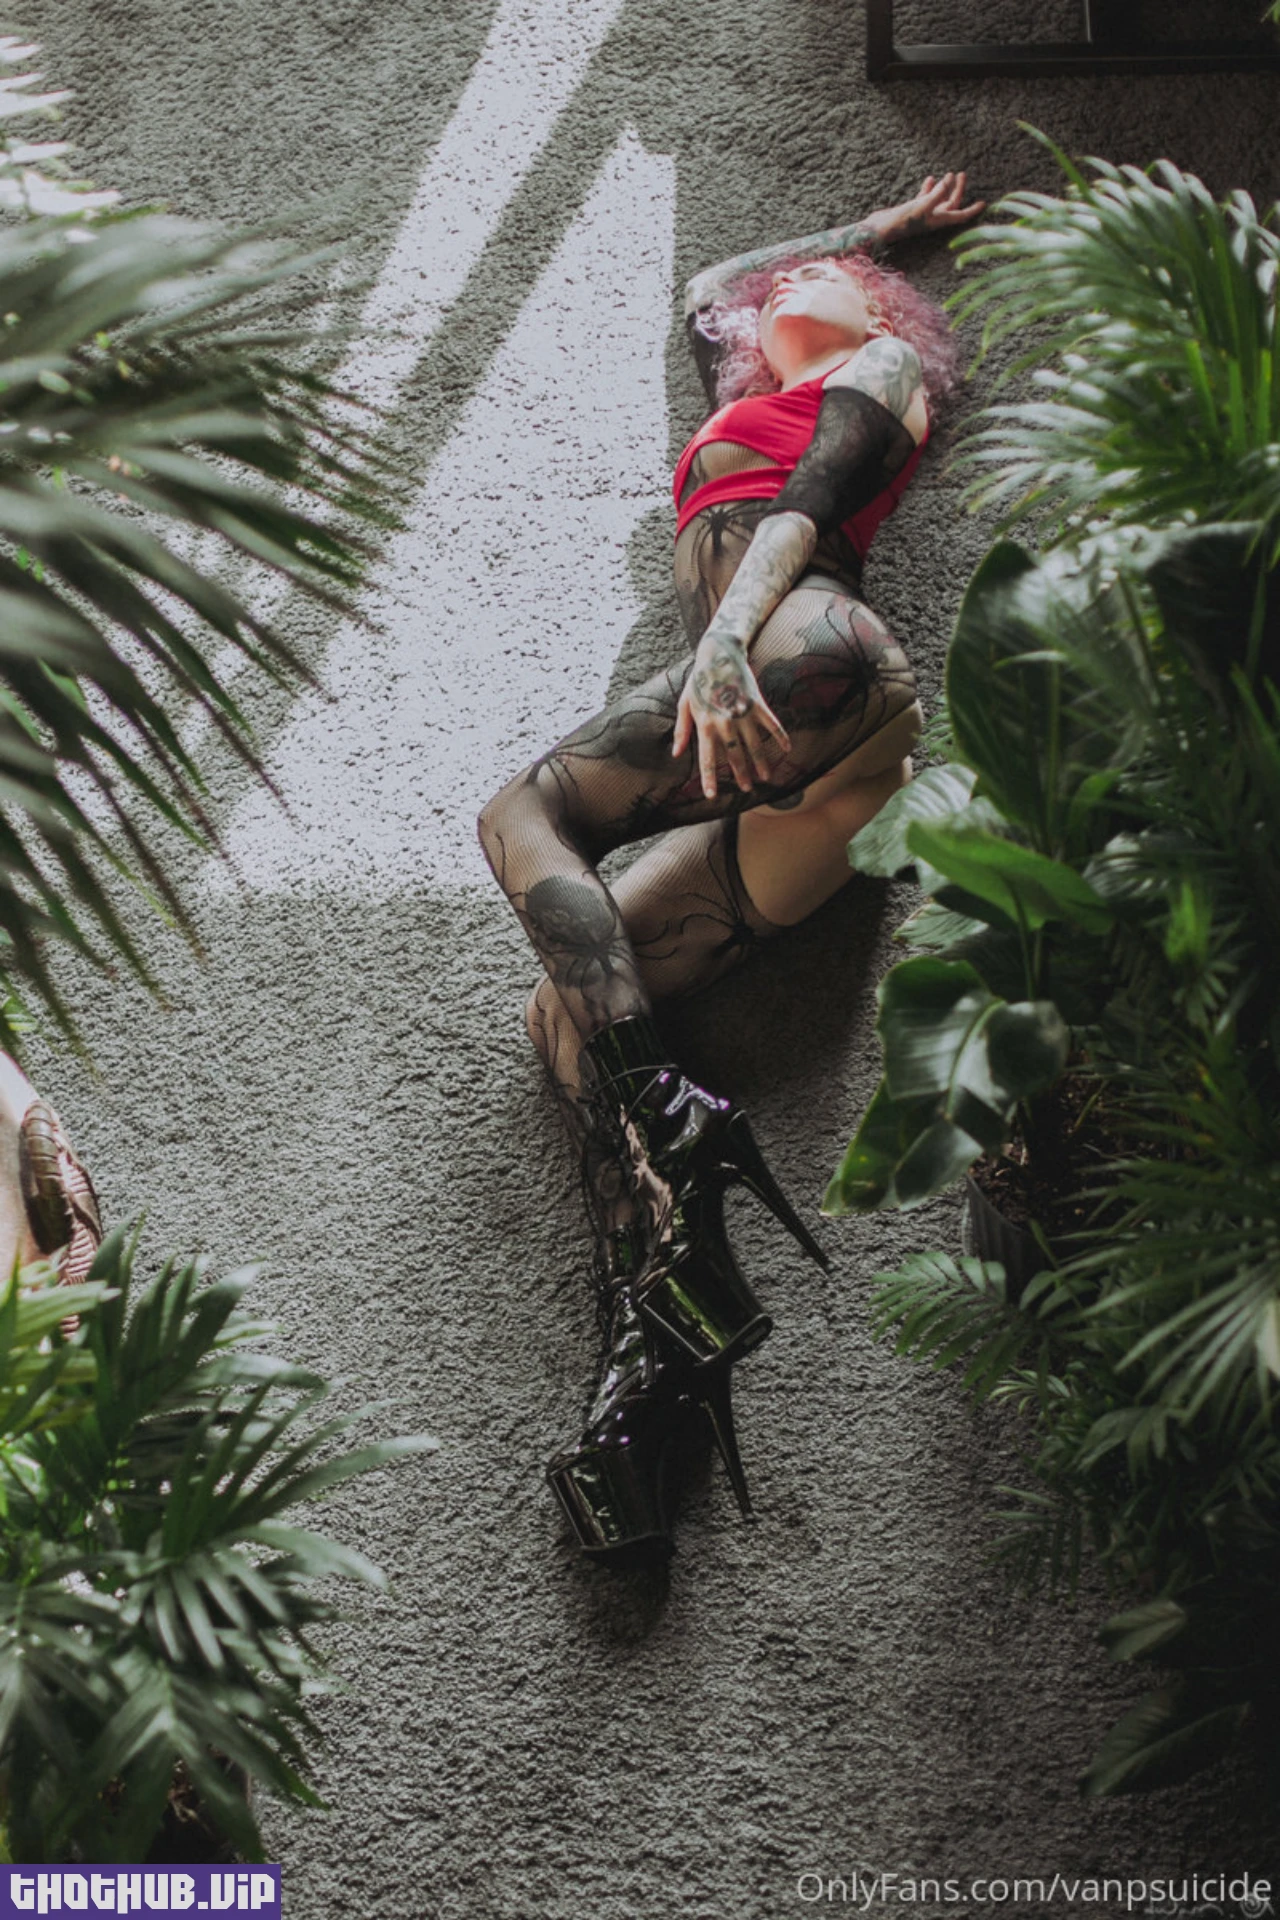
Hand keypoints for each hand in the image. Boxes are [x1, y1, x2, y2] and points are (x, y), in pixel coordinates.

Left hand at [672, 632, 791, 800]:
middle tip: (747, 789)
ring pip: (755, 744)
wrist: (718, 654)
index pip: (708, 758)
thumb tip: (677, 754)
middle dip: (741, 774)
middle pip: (735, 755)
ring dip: (762, 762)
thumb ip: (682, 731)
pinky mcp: (757, 703)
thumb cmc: (698, 681)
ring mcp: (743, 713)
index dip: (710, 778)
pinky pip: (772, 723)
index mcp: (706, 725)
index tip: (712, 796)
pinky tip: (786, 749)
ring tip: (766, 777)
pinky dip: (780, 736)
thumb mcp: (684, 705)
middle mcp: (725, 722)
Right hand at [868, 171, 985, 242]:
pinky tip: (930, 178)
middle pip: (952, 203)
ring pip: (939, 199)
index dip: (973, 210)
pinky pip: (925, 198)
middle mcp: (934, 218)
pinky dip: (929, 188)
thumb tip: (949, 180)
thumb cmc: (903, 220)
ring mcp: (924, 214)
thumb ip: (937, 193)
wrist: (881, 228)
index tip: (984, 203)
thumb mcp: (922, 205)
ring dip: (945, 187)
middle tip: (962, 174)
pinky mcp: (914, 209)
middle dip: (958, 189)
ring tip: (949, 174)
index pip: (961, 215)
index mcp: (940, 220)